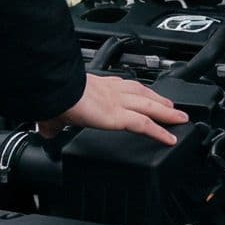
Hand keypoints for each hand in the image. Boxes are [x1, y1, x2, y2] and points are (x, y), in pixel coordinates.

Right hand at [41, 74, 189, 145]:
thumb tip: (45, 129)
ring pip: (149, 107)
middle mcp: (111, 91)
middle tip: (171, 105)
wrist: (54, 91)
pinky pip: (146, 125)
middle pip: (141, 93)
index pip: (121, 85)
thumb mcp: (54, 113)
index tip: (141, 93)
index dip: (134, 89)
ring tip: (179, 118)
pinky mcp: (120, 116)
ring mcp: (118, 102)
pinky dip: (160, 132)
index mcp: (96, 86)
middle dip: (158, 98)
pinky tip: (170, 138)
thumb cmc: (53, 97)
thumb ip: (53, 123)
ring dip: (167, 112)